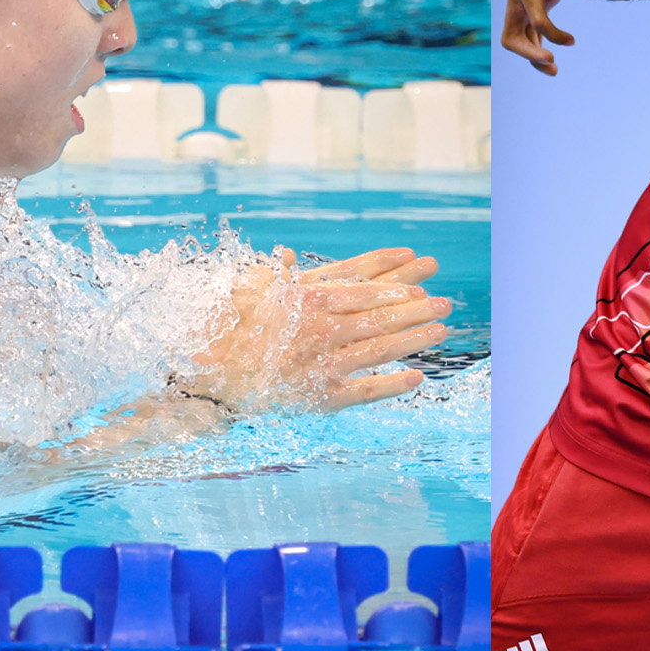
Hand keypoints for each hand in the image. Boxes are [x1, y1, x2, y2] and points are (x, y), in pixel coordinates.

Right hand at [189, 247, 449, 411]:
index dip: (393, 277)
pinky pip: (364, 391)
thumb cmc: (225, 326)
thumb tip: (290, 255)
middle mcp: (322, 329)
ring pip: (379, 347)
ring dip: (414, 338)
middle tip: (444, 301)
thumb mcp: (248, 288)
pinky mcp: (321, 395)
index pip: (361, 284)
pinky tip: (417, 377)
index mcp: (307, 297)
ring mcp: (324, 363)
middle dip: (415, 305)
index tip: (418, 272)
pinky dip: (392, 384)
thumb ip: (278, 272)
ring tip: (440, 329)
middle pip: (379, 313)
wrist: (206, 376)